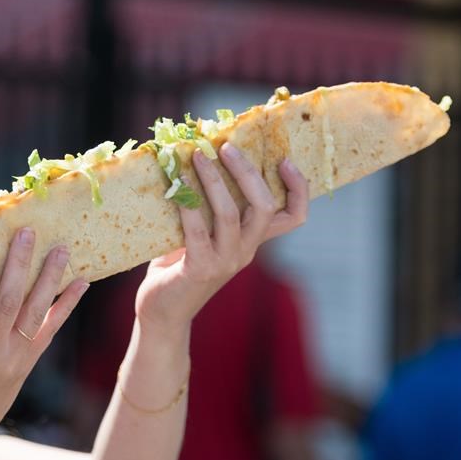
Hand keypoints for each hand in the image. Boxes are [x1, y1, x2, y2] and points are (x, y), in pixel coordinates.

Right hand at [0, 228, 88, 440]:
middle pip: (7, 305)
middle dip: (19, 267)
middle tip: (28, 234)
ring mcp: (11, 361)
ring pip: (34, 314)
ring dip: (49, 279)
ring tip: (61, 249)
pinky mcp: (27, 365)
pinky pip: (50, 331)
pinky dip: (66, 305)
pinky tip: (80, 283)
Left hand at [135, 143, 308, 332]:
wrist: (162, 313)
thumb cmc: (177, 267)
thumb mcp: (200, 234)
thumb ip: (205, 207)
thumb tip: (195, 158)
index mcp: (252, 241)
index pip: (293, 216)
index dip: (298, 188)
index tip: (285, 160)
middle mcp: (246, 251)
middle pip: (265, 206)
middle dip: (248, 172)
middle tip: (227, 147)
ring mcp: (225, 261)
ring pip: (230, 214)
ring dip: (213, 180)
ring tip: (197, 156)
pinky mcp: (200, 269)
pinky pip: (196, 230)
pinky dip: (186, 204)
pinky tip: (175, 185)